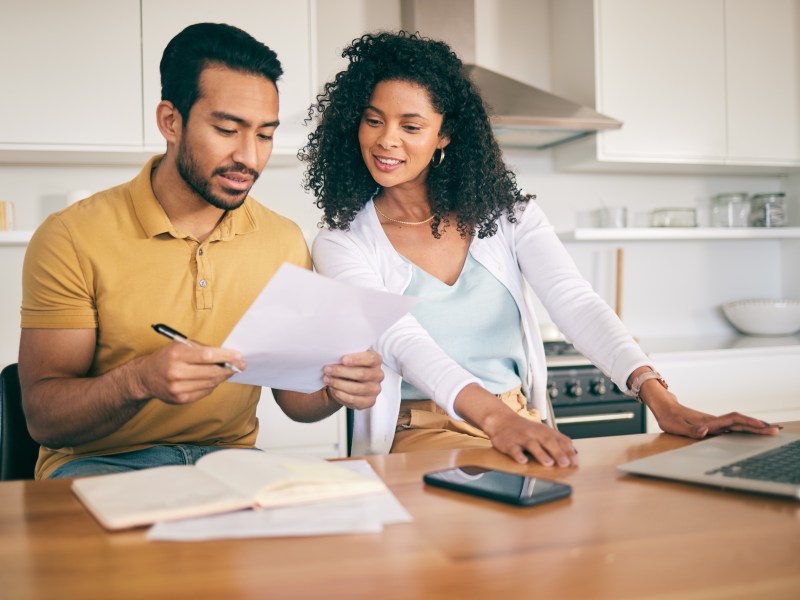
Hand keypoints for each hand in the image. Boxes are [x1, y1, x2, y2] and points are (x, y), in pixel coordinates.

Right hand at [136, 342, 245, 404]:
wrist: (146, 377)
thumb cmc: (166, 357)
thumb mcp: (179, 345)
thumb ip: (201, 348)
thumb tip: (226, 354)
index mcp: (176, 355)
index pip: (207, 356)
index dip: (226, 356)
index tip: (239, 356)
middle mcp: (176, 372)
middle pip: (211, 372)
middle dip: (230, 368)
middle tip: (241, 365)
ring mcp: (178, 388)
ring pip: (210, 383)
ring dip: (222, 377)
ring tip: (229, 370)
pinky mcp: (181, 399)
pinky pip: (205, 392)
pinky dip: (212, 385)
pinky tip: (214, 379)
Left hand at [322, 349, 382, 409]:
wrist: (350, 381)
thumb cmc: (350, 365)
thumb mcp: (351, 356)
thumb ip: (347, 355)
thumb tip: (334, 356)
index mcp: (377, 360)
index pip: (371, 359)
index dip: (357, 359)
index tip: (343, 359)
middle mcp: (379, 375)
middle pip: (361, 374)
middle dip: (341, 372)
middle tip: (327, 370)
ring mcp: (375, 389)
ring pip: (356, 388)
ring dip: (338, 384)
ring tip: (327, 380)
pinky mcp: (369, 401)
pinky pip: (353, 400)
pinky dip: (340, 395)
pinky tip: (332, 389)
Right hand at [455, 384, 577, 466]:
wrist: (501, 420)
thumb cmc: (524, 429)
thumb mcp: (542, 431)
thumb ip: (557, 441)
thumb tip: (575, 453)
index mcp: (544, 431)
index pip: (559, 440)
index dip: (568, 451)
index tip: (575, 462)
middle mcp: (534, 433)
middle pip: (548, 441)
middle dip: (558, 452)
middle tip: (565, 464)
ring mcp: (521, 438)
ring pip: (532, 445)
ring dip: (541, 454)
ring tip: (548, 463)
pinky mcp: (508, 443)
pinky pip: (513, 449)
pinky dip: (518, 455)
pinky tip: (523, 461)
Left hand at [639, 381, 779, 438]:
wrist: (664, 407)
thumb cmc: (669, 417)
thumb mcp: (676, 426)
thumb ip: (691, 430)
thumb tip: (706, 431)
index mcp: (709, 421)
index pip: (733, 420)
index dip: (747, 423)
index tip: (762, 426)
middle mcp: (714, 421)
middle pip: (739, 422)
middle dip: (757, 426)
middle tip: (775, 430)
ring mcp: (714, 423)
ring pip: (737, 424)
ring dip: (752, 427)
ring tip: (769, 431)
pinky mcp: (712, 425)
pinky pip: (732, 427)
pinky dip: (744, 429)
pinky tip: (750, 433)